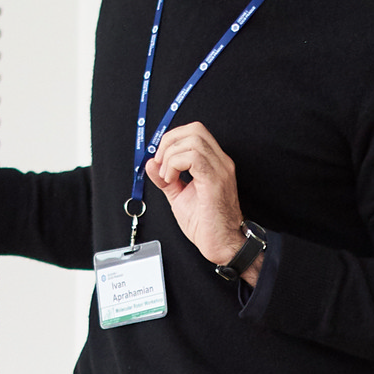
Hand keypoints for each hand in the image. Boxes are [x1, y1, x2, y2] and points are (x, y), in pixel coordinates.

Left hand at [145, 121, 259, 285]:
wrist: (222, 244)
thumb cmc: (207, 224)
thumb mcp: (179, 196)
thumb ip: (166, 179)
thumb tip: (151, 164)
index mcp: (214, 163)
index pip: (195, 131)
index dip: (172, 139)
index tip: (160, 159)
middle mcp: (220, 162)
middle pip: (194, 129)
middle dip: (170, 141)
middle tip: (161, 164)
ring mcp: (220, 170)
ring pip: (193, 140)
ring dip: (171, 156)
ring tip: (167, 176)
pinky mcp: (215, 181)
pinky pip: (193, 157)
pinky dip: (175, 164)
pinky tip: (171, 180)